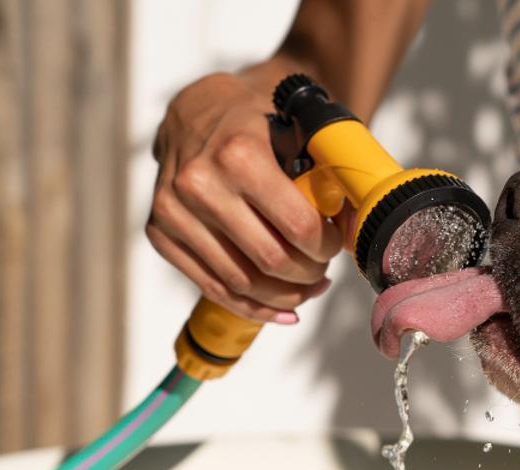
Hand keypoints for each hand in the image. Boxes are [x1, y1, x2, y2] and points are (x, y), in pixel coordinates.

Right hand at [147, 70, 343, 322]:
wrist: (196, 110)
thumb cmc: (256, 121)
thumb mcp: (298, 128)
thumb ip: (330, 171)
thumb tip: (361, 224)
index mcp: (238, 154)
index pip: (297, 226)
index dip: (326, 246)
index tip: (335, 245)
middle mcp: (198, 184)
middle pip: (270, 260)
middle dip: (308, 274)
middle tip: (323, 271)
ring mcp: (173, 212)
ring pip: (242, 282)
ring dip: (285, 295)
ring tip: (308, 290)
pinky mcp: (159, 233)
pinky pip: (213, 287)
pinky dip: (252, 307)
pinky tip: (282, 310)